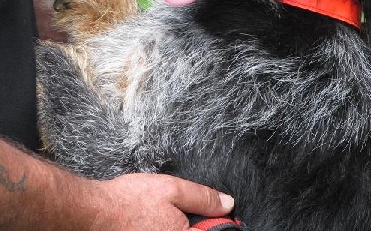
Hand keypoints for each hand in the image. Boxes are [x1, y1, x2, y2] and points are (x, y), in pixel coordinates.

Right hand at [91, 173, 234, 230]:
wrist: (96, 212)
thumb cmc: (131, 200)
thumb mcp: (172, 189)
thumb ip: (202, 197)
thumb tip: (228, 203)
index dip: (220, 223)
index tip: (219, 214)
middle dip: (198, 226)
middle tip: (180, 212)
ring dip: (183, 227)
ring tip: (166, 216)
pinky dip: (169, 228)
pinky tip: (157, 221)